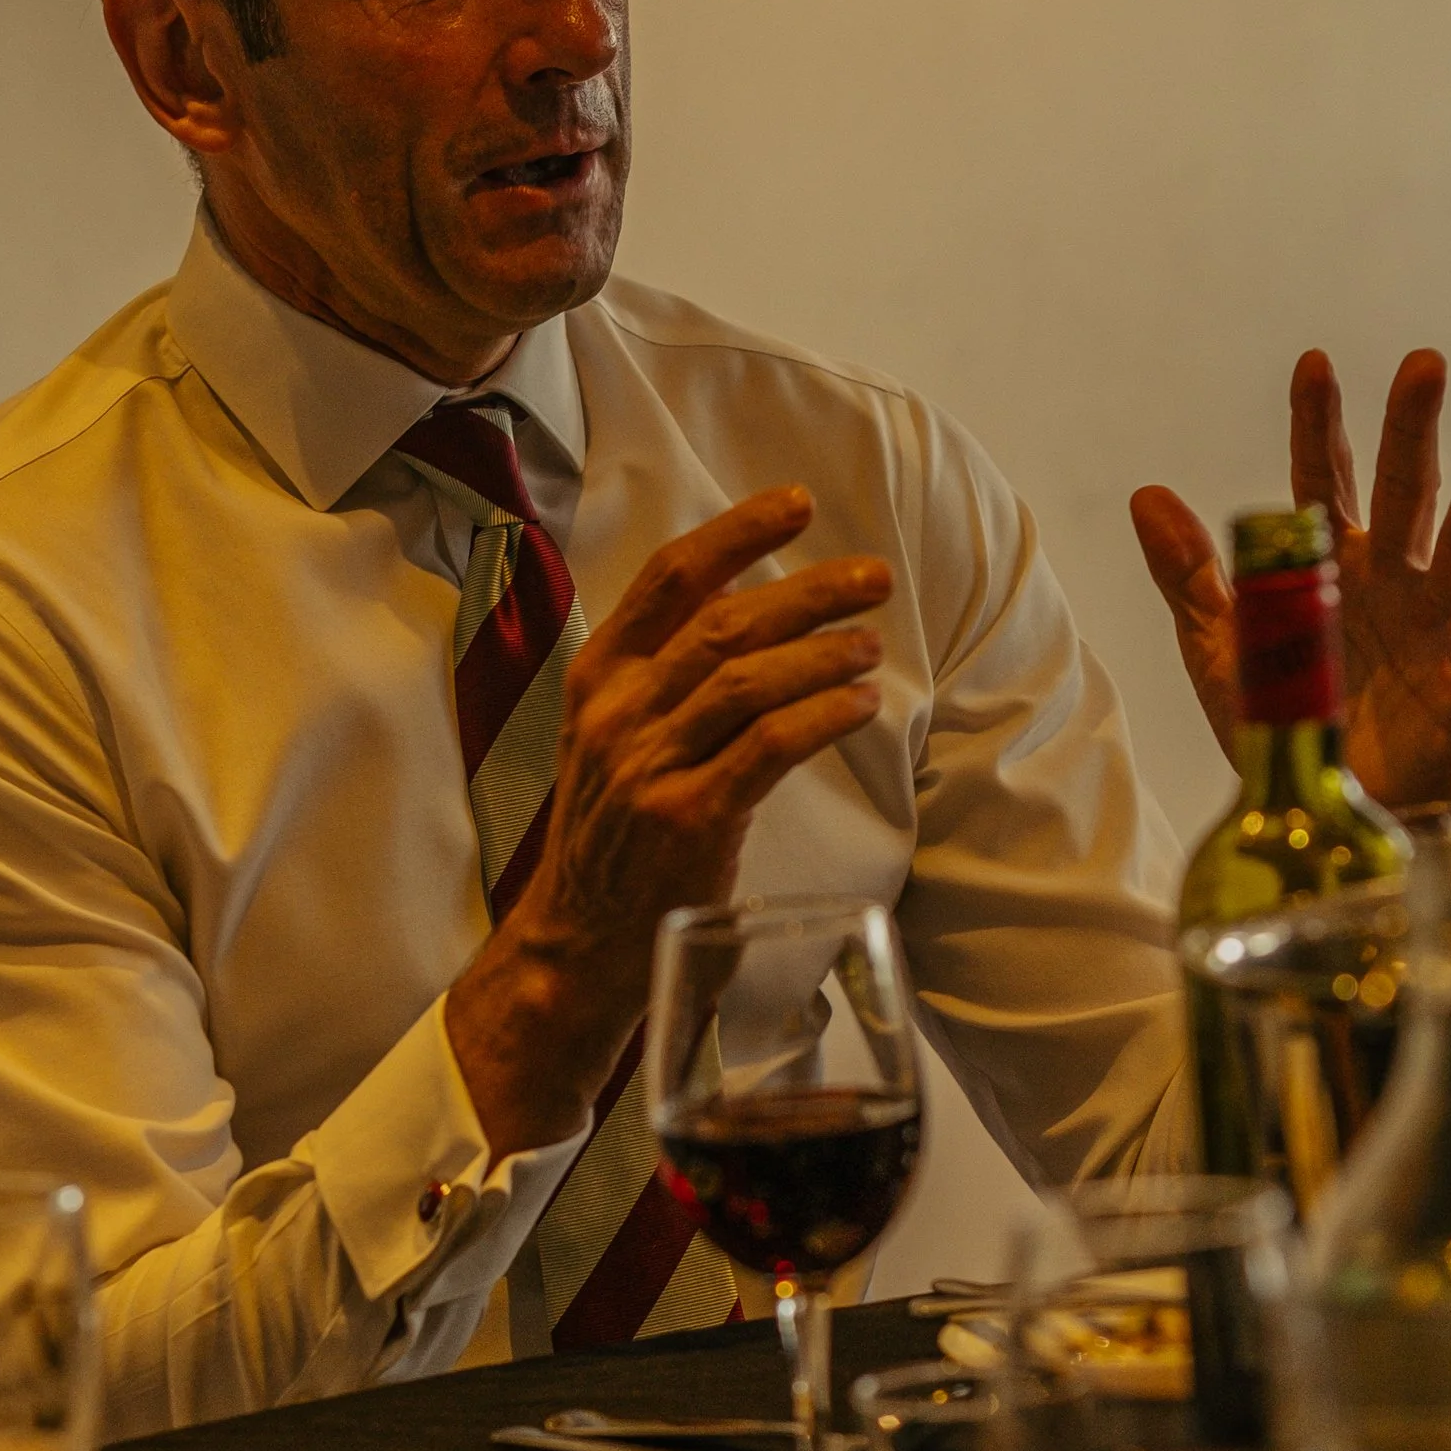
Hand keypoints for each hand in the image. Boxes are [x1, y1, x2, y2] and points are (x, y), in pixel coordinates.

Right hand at [445, 489, 889, 1154]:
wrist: (579, 944)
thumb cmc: (615, 840)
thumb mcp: (613, 742)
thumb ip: (664, 680)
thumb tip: (754, 615)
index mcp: (598, 680)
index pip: (668, 580)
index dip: (736, 535)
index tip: (797, 506)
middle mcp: (617, 714)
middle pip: (724, 623)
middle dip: (808, 591)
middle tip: (871, 579)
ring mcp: (648, 767)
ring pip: (748, 679)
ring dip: (824, 654)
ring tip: (871, 648)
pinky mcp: (687, 820)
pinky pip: (768, 747)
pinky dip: (822, 717)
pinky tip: (860, 707)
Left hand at [1131, 349, 1450, 813]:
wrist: (1317, 809)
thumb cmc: (1280, 720)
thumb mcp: (1220, 648)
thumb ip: (1190, 574)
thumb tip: (1147, 495)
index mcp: (1332, 563)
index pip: (1326, 479)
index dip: (1319, 425)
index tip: (1313, 363)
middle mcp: (1391, 580)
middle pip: (1406, 492)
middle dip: (1411, 430)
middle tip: (1423, 364)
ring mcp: (1435, 628)